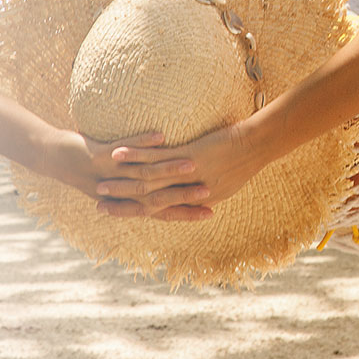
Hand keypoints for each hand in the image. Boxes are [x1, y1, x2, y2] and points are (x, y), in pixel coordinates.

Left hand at [33, 129, 218, 222]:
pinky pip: (124, 148)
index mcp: (126, 199)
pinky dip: (142, 143)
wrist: (53, 159)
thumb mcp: (116, 179)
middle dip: (183, 194)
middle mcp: (120, 191)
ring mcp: (109, 175)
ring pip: (143, 173)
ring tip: (193, 164)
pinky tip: (161, 135)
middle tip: (209, 191)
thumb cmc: (89, 168)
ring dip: (168, 169)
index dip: (185, 212)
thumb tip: (166, 182)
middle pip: (156, 196)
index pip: (161, 210)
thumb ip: (140, 182)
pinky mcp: (98, 157)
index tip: (210, 211)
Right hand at [89, 122, 264, 220]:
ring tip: (100, 183)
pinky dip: (135, 156)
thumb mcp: (226, 180)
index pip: (162, 211)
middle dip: (123, 205)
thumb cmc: (245, 158)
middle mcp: (190, 192)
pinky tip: (117, 153)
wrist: (260, 144)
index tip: (117, 214)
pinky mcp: (189, 157)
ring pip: (148, 183)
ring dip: (122, 184)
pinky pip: (157, 159)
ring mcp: (188, 175)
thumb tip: (195, 189)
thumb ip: (206, 188)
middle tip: (99, 206)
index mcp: (198, 200)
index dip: (139, 214)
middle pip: (150, 202)